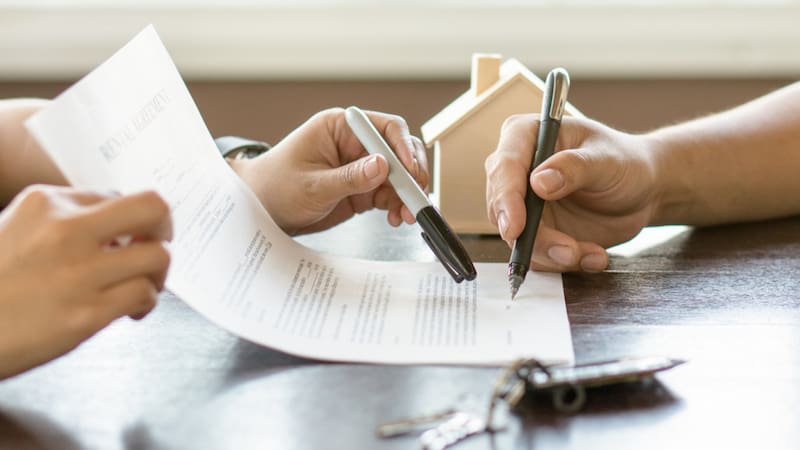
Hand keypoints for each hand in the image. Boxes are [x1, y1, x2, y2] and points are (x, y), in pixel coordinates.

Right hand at [0, 186, 171, 378]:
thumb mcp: (15, 229)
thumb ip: (62, 222)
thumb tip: (116, 227)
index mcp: (45, 203)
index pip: (115, 196)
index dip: (129, 219)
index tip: (130, 235)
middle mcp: (65, 230)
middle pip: (152, 208)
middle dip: (164, 228)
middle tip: (157, 244)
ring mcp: (78, 272)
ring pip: (158, 256)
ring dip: (158, 272)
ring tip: (143, 284)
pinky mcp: (86, 313)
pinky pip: (144, 294)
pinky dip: (146, 302)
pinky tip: (130, 310)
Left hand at [231, 108, 428, 234]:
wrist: (261, 212)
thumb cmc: (275, 188)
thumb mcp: (312, 185)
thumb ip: (349, 177)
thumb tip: (382, 165)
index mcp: (340, 127)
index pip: (384, 128)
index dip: (402, 148)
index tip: (410, 171)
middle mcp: (354, 143)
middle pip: (398, 151)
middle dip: (411, 174)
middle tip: (416, 197)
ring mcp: (360, 166)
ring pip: (398, 175)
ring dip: (407, 194)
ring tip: (407, 215)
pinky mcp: (362, 188)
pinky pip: (389, 193)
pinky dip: (398, 205)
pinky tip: (396, 218)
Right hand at [485, 114, 659, 271]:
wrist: (642, 191)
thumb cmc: (625, 162)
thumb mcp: (607, 160)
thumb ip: (574, 167)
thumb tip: (538, 181)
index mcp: (525, 137)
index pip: (503, 167)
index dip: (505, 198)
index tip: (516, 227)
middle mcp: (517, 171)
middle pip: (502, 209)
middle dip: (533, 237)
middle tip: (568, 250)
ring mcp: (523, 205)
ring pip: (517, 239)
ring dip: (553, 254)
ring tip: (590, 253)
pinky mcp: (535, 232)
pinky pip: (537, 256)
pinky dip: (564, 262)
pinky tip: (593, 255)